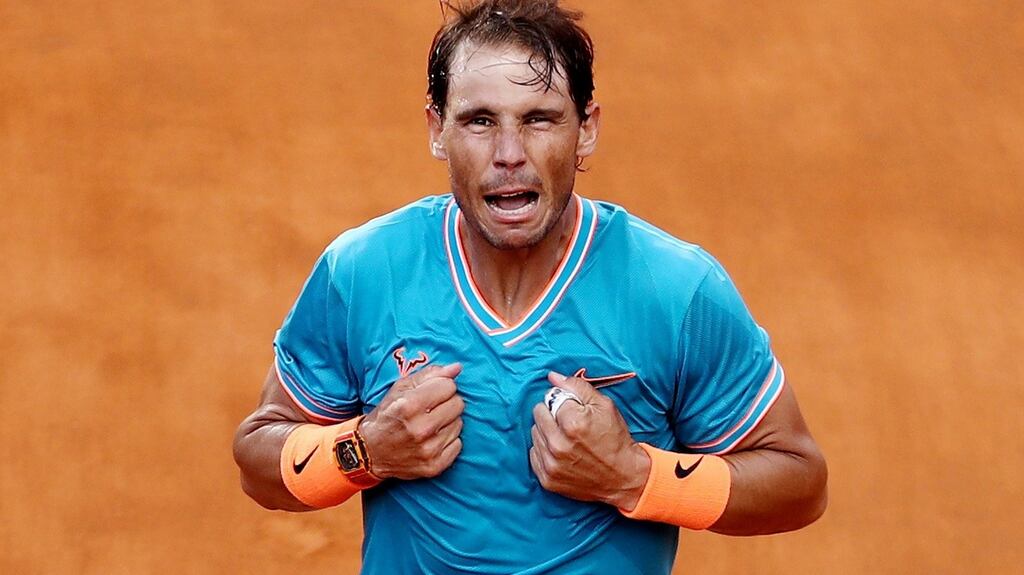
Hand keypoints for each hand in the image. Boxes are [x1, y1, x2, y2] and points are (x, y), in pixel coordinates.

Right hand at [358, 363, 464, 479]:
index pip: (449, 386)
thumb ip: (430, 375)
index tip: (432, 393)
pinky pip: (458, 445)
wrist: (370, 452)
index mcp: (409, 405)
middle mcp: (420, 429)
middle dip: (447, 403)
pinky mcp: (434, 466)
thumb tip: (457, 368)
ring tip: (429, 424)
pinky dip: (448, 441)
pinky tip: (432, 439)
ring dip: (447, 422)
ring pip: (459, 424)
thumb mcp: (400, 389)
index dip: (441, 387)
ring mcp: (428, 450)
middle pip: (458, 404)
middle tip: (431, 409)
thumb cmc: (387, 415)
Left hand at [530, 372, 650, 509]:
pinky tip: (561, 452)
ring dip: (547, 432)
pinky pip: (534, 454)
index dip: (563, 400)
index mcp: (573, 423)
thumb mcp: (604, 406)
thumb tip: (553, 377)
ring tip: (566, 438)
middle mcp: (558, 445)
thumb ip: (577, 387)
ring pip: (534, 433)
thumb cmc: (615, 440)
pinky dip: (545, 450)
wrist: (623, 477)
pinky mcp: (547, 479)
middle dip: (551, 414)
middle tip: (568, 422)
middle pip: (538, 414)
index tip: (573, 409)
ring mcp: (551, 464)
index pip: (551, 398)